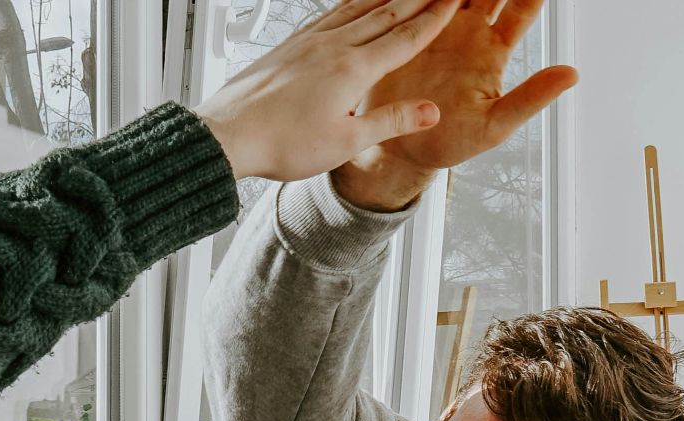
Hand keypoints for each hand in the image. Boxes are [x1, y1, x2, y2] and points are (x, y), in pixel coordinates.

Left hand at [195, 0, 460, 181]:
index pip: (405, 38)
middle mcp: (333, 47)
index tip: (455, 3)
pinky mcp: (291, 44)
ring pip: (358, 7)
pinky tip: (354, 1)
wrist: (229, 134)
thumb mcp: (345, 142)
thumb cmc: (282, 143)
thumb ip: (390, 121)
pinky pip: (330, 13)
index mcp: (353, 70)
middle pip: (386, 14)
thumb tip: (432, 111)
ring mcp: (309, 41)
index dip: (434, 19)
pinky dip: (352, 2)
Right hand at [331, 0, 576, 209]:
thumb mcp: (495, 125)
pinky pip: (417, 1)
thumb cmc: (452, 142)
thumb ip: (530, 98)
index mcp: (494, 50)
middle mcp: (469, 32)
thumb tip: (573, 74)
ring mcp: (438, 28)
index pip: (522, 8)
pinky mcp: (408, 31)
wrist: (399, 149)